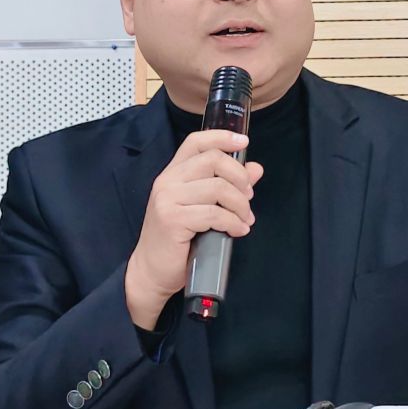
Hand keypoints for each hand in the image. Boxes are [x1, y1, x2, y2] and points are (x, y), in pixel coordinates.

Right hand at [123, 128, 261, 329]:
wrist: (151, 271)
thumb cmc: (177, 240)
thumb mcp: (202, 208)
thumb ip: (228, 186)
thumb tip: (256, 168)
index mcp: (173, 173)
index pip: (196, 141)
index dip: (221, 137)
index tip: (243, 142)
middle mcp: (167, 181)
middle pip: (213, 160)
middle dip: (239, 177)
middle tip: (249, 198)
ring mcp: (168, 200)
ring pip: (218, 188)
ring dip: (240, 206)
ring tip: (245, 220)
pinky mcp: (173, 220)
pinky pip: (214, 214)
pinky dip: (233, 223)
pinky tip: (238, 231)